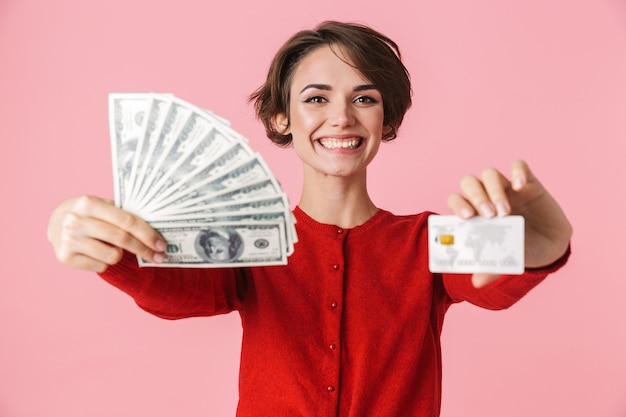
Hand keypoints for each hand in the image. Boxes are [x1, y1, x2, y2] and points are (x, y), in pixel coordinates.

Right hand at [47, 196, 165, 271]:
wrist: (54, 223)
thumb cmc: (88, 214)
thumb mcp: (101, 206)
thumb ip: (123, 213)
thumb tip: (157, 227)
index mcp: (88, 203)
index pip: (126, 220)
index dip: (147, 234)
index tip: (161, 244)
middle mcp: (76, 221)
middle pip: (122, 239)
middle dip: (144, 249)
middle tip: (159, 257)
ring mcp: (68, 240)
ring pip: (113, 256)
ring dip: (119, 254)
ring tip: (112, 247)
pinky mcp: (65, 258)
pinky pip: (101, 266)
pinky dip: (105, 262)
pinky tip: (97, 252)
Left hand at [447, 160, 572, 286]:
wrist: (551, 247)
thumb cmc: (520, 250)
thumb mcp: (506, 259)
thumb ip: (491, 267)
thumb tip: (476, 283)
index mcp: (475, 213)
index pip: (456, 200)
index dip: (457, 204)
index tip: (467, 217)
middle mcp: (487, 197)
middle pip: (470, 183)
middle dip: (476, 197)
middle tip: (489, 216)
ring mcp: (506, 188)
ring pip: (490, 174)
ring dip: (494, 190)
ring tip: (505, 213)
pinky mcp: (528, 182)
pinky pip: (519, 165)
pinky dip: (518, 172)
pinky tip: (521, 187)